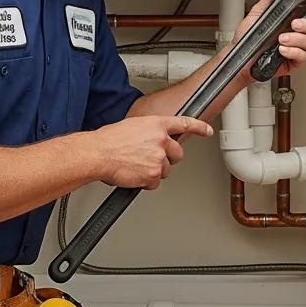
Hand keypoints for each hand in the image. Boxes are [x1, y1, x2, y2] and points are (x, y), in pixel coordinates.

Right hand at [91, 115, 212, 189]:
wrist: (98, 154)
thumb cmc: (108, 141)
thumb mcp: (132, 127)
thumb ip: (148, 133)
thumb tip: (152, 141)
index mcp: (156, 124)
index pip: (184, 123)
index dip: (199, 127)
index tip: (207, 131)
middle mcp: (160, 140)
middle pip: (177, 154)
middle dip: (168, 158)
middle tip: (151, 160)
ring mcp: (159, 158)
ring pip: (165, 170)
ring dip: (153, 171)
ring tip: (135, 166)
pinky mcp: (153, 174)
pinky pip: (155, 183)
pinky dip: (145, 182)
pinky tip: (134, 174)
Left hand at [232, 0, 305, 72]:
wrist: (241, 58)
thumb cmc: (248, 36)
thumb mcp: (259, 11)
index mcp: (295, 18)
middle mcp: (300, 33)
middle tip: (294, 24)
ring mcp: (299, 47)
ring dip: (296, 39)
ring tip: (281, 39)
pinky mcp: (295, 61)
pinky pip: (303, 56)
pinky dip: (292, 52)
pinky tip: (281, 50)